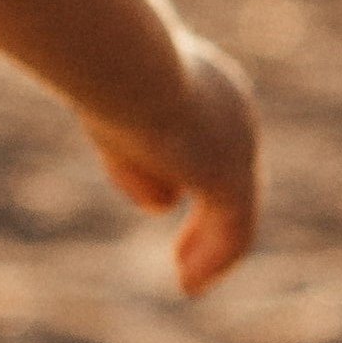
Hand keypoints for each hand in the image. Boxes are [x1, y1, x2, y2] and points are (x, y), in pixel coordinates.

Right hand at [88, 31, 261, 295]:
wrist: (121, 58)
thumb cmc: (103, 70)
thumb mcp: (109, 113)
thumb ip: (135, 155)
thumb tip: (164, 204)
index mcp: (207, 84)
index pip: (210, 140)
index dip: (191, 177)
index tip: (166, 203)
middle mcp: (235, 114)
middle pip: (229, 179)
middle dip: (210, 220)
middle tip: (187, 256)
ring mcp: (238, 146)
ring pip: (235, 210)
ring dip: (213, 249)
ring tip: (192, 281)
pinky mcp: (230, 176)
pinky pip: (234, 231)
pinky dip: (214, 260)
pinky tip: (191, 284)